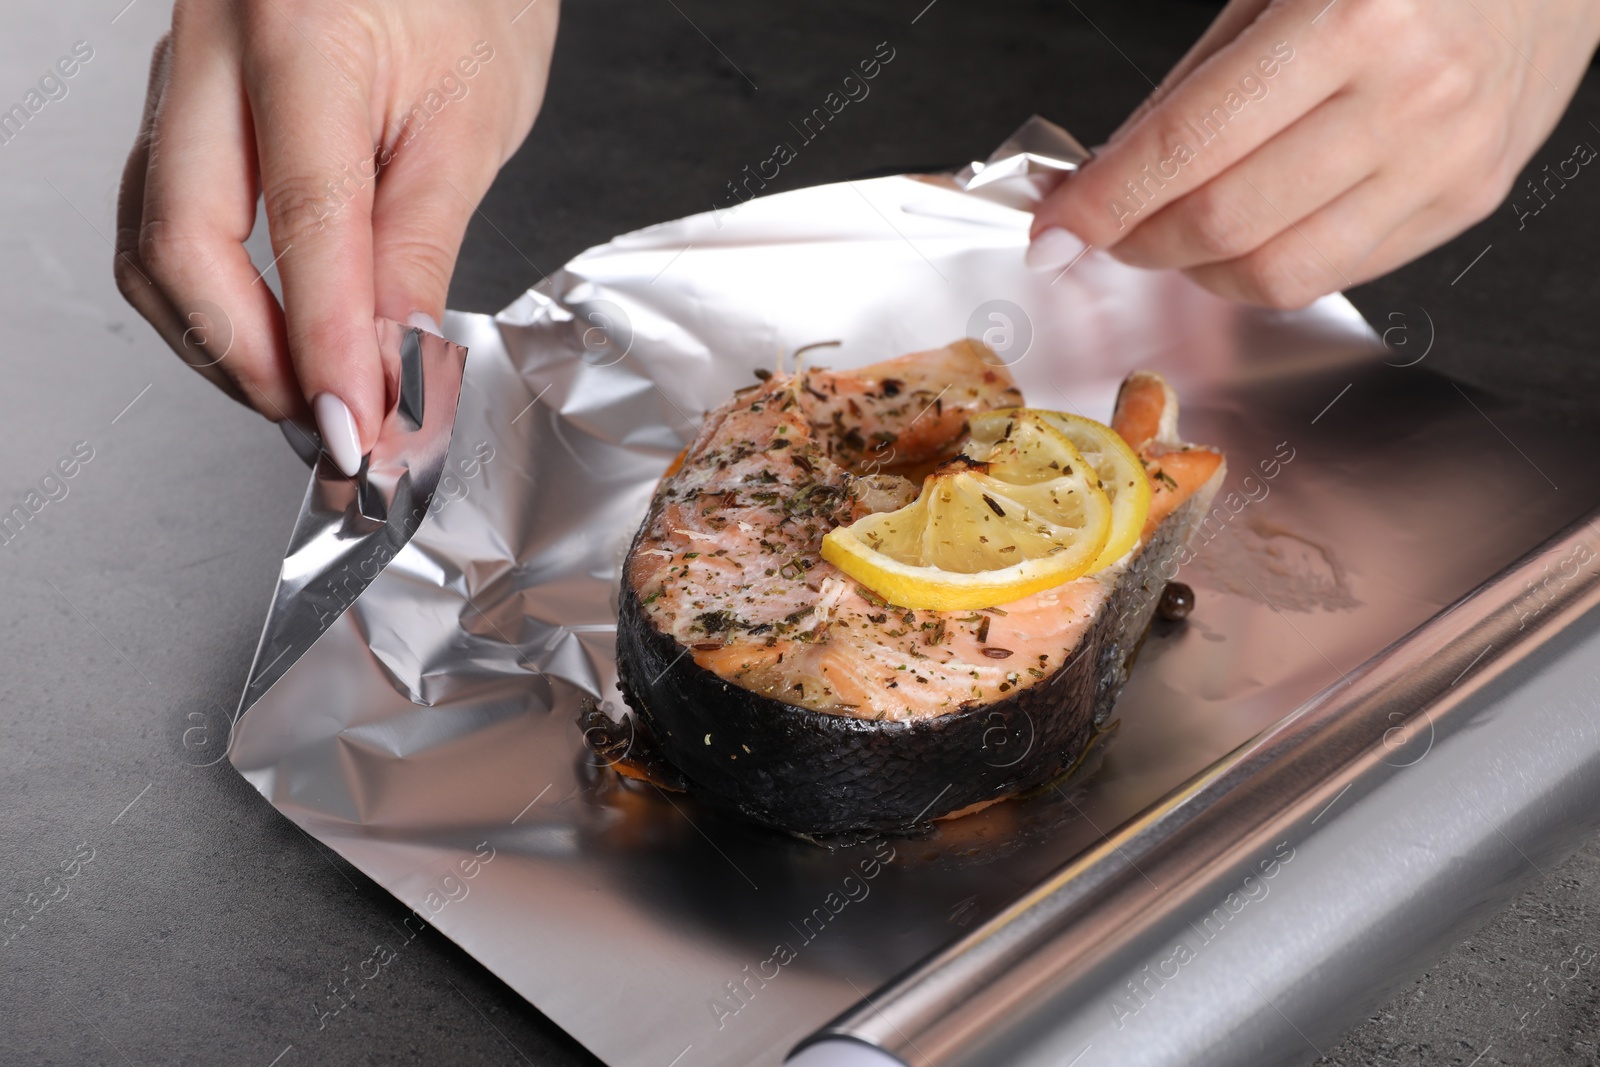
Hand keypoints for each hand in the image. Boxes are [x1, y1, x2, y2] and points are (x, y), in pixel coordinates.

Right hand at [115, 0, 557, 472]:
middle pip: (182, 240)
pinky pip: (164, 212)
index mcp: (303, 30)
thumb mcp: (473, 119)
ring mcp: (181, 67)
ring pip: (153, 237)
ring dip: (223, 339)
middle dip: (252, 360)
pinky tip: (273, 332)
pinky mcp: (182, 96)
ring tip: (308, 392)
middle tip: (327, 424)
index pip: (305, 220)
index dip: (328, 343)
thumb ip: (419, 246)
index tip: (358, 426)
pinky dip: (211, 293)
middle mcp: (213, 42)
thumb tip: (391, 364)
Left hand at [1027, 0, 1599, 306]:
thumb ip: (1195, 84)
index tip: (1057, 226)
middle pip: (1226, 226)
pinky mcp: (1468, 200)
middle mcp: (1408, 99)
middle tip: (1106, 227)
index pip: (1189, 148)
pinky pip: (1341, 272)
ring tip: (1176, 234)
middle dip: (1140, 240)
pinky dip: (1270, 268)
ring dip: (1199, 270)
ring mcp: (1445, 161)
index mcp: (1353, 20)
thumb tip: (1113, 172)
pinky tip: (1249, 233)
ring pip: (1280, 275)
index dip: (1107, 200)